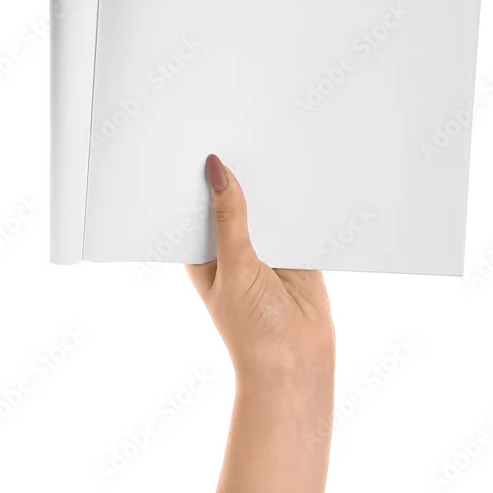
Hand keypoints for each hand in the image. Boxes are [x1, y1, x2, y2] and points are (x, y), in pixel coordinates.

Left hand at [186, 154, 334, 391]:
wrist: (298, 364)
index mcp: (202, 252)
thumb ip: (230, 218)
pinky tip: (300, 169)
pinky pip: (295, 214)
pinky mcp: (296, 249)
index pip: (192, 204)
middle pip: (230, 199)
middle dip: (234, 173)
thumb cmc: (252, 331)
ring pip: (264, 204)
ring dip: (268, 183)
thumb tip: (215, 170)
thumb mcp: (235, 267)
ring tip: (267, 138)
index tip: (194, 139)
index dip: (193, 176)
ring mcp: (264, 247)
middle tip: (233, 128)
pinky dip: (298, 198)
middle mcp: (231, 246)